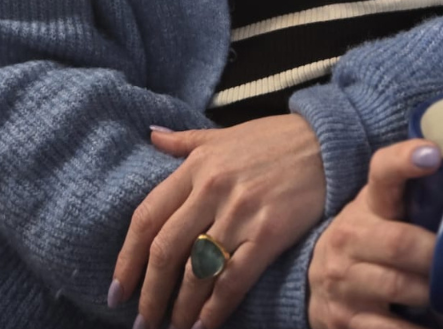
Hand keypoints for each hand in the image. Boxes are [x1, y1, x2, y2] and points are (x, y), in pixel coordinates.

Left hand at [111, 114, 325, 328]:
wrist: (326, 141)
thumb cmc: (273, 140)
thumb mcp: (223, 134)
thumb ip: (184, 141)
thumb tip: (151, 134)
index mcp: (197, 165)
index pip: (147, 216)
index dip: (127, 257)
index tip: (117, 289)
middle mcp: (213, 188)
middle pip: (165, 249)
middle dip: (149, 292)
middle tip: (142, 321)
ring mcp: (241, 211)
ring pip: (197, 271)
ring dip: (180, 308)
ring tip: (173, 328)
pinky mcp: (269, 232)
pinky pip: (234, 279)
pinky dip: (215, 309)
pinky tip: (204, 326)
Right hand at [308, 140, 442, 327]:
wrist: (316, 282)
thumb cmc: (370, 240)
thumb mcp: (384, 213)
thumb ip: (419, 204)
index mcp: (369, 204)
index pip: (381, 173)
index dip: (404, 161)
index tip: (434, 153)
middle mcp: (352, 238)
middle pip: (403, 244)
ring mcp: (346, 281)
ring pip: (402, 287)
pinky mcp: (347, 321)